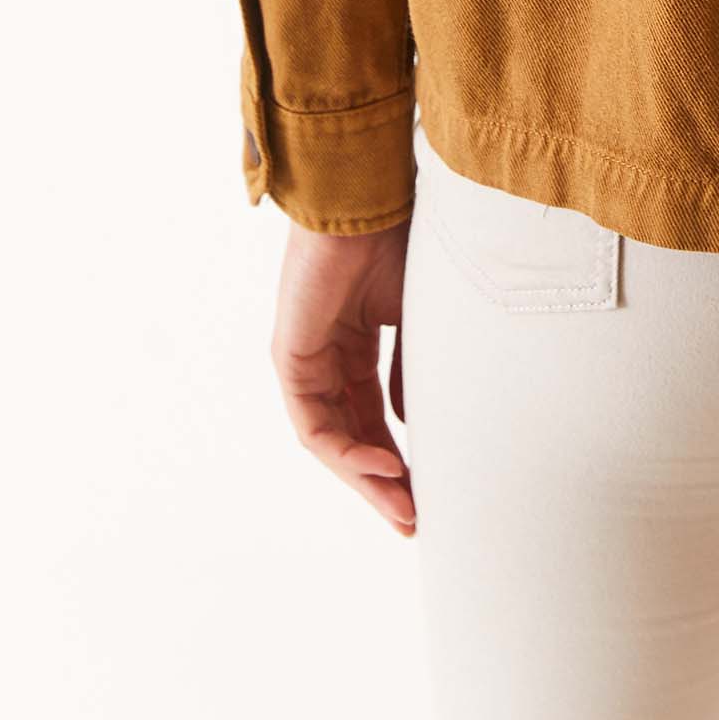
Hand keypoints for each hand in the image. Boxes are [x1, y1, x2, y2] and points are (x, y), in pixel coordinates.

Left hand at [271, 219, 414, 535]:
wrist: (371, 198)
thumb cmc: (399, 240)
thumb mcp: (418, 318)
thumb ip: (411, 373)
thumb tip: (411, 427)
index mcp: (357, 341)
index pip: (374, 416)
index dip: (399, 458)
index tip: (428, 494)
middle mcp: (327, 354)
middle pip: (352, 436)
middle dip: (383, 483)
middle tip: (414, 521)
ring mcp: (306, 358)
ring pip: (332, 439)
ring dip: (367, 479)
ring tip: (403, 508)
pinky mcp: (290, 358)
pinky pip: (314, 424)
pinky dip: (346, 452)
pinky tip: (384, 466)